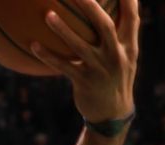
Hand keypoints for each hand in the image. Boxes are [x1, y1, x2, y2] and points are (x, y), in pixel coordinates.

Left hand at [30, 0, 138, 122]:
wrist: (112, 113)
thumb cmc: (115, 78)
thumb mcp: (126, 57)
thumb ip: (121, 34)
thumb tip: (113, 9)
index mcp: (128, 47)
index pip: (131, 17)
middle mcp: (115, 55)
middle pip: (104, 26)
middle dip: (90, 6)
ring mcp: (99, 69)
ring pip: (79, 46)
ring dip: (63, 30)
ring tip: (48, 14)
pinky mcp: (83, 82)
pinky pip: (62, 66)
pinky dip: (47, 56)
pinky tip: (33, 45)